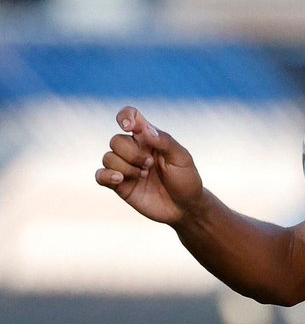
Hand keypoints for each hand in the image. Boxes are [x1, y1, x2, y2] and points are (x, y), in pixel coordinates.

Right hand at [95, 106, 204, 225]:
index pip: (130, 116)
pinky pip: (99, 175)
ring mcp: (125, 167)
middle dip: (132, 153)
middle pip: (116, 140)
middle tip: (150, 164)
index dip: (125, 117)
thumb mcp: (181, 158)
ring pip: (108, 157)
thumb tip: (143, 129)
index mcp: (149, 138)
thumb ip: (164, 141)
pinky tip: (120, 179)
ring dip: (126, 167)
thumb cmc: (186, 179)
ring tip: (143, 176)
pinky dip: (106, 175)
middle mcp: (134, 150)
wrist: (185, 207)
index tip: (130, 127)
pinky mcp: (119, 185)